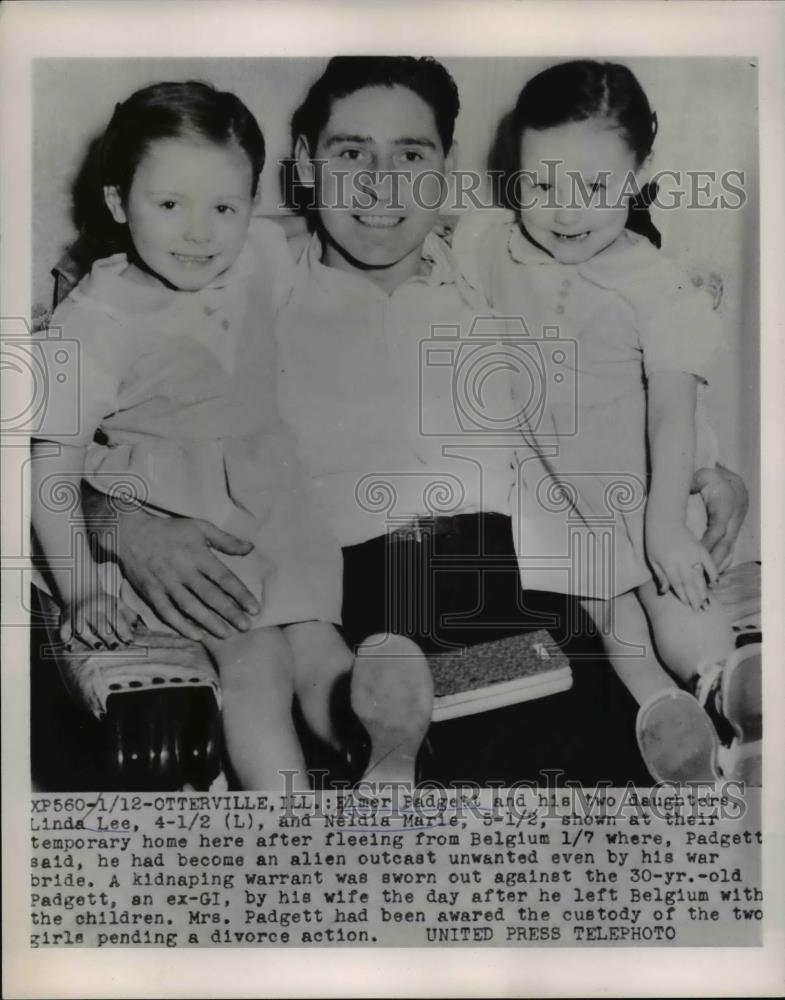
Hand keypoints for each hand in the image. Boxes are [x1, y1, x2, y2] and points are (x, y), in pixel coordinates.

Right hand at [61, 589, 135, 648]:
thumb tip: (135, 631)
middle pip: (100, 625)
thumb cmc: (104, 603)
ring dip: (90, 639)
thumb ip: (129, 615)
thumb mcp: (118, 603)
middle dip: (109, 637)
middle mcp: (90, 609)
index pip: (116, 618)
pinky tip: (70, 647)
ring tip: (99, 646)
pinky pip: (63, 630)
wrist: (80, 590)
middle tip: (116, 646)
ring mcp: (77, 615)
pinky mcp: (66, 620)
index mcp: (106, 604)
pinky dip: (65, 639)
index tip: (130, 641)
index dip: (123, 631)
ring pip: (82, 629)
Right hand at [114, 508, 260, 639]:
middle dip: (230, 613)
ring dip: (210, 622)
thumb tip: (251, 548)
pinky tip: (197, 635)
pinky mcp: (151, 593)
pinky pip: (168, 613)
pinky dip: (181, 626)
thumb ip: (226, 540)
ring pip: (190, 608)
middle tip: (246, 627)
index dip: (240, 594)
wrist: (130, 533)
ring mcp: (166, 584)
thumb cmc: (170, 530)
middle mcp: (183, 571)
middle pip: (210, 596)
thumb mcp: (200, 527)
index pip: (224, 578)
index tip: (255, 608)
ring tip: (227, 634)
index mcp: (197, 555)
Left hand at [646, 518, 718, 611]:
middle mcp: (681, 561)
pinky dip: (713, 573)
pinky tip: (715, 583)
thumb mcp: (652, 559)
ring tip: (707, 603)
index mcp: (668, 565)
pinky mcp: (700, 548)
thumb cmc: (655, 541)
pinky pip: (709, 563)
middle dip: (695, 598)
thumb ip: (660, 576)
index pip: (677, 585)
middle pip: (690, 584)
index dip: (683, 597)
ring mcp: (692, 554)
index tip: (688, 607)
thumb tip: (663, 593)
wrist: (665, 520)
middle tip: (700, 611)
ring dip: (704, 591)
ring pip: (700, 576)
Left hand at [692, 465, 747, 572]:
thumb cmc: (716, 481)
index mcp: (725, 509)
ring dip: (717, 566)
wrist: (734, 485)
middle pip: (724, 546)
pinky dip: (721, 564)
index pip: (717, 530)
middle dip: (712, 562)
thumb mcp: (705, 476)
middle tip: (699, 575)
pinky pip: (728, 553)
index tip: (695, 553)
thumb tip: (685, 487)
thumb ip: (694, 482)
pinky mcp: (732, 536)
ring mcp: (734, 530)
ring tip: (705, 582)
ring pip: (727, 552)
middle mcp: (732, 522)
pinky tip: (712, 576)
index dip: (708, 542)